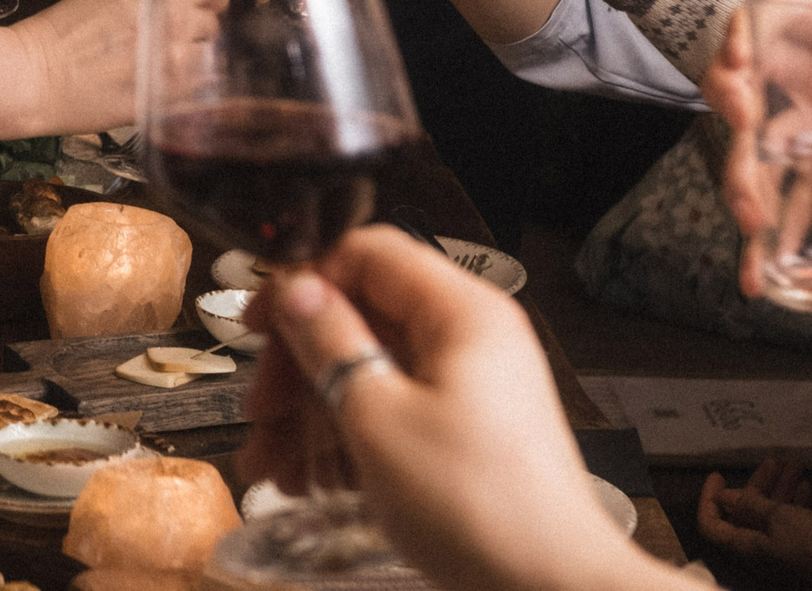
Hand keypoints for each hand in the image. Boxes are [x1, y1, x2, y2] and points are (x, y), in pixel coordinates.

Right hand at [32, 0, 222, 135]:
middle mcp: (171, 27)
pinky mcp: (164, 100)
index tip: (207, 5)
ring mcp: (172, 66)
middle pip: (212, 25)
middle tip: (180, 39)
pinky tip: (170, 89)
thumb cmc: (61, 34)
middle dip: (200, 30)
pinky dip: (191, 90)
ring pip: (210, 60)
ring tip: (173, 67)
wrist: (36, 78)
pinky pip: (199, 92)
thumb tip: (171, 1)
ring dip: (197, 61)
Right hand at [241, 228, 679, 590]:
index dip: (305, 281)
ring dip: (313, 410)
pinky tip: (308, 479)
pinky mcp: (467, 429)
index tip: (259, 323)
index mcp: (461, 311)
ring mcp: (471, 384)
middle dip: (300, 364)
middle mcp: (470, 336)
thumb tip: (295, 288)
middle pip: (364, 316)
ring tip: (269, 462)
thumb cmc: (479, 506)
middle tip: (260, 410)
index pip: (368, 254)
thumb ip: (330, 342)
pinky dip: (349, 436)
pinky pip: (395, 409)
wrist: (552, 588)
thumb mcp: (378, 418)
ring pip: (372, 370)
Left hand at [696, 458, 811, 590]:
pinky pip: (790, 524)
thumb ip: (750, 505)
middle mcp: (757, 551)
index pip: (710, 525)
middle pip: (744, 515)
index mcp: (743, 546)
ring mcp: (779, 551)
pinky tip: (806, 486)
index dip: (708, 499)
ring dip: (779, 489)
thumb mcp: (780, 518)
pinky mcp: (801, 551)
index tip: (718, 474)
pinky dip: (794, 504)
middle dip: (756, 485)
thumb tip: (723, 497)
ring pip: (770, 516)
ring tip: (793, 465)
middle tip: (772, 461)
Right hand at [708, 9, 811, 298]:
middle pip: (754, 75)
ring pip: (753, 143)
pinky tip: (756, 274)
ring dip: (741, 178)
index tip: (742, 59)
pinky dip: (759, 242)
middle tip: (741, 121)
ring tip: (753, 223)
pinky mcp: (810, 189)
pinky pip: (770, 204)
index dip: (752, 30)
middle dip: (729, 92)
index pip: (791, 17)